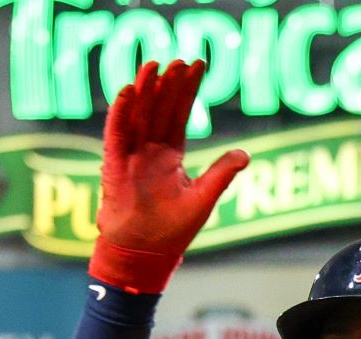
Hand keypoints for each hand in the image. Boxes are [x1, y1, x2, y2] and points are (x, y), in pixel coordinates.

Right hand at [89, 60, 248, 294]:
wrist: (143, 256)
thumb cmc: (170, 233)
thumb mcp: (203, 199)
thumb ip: (221, 174)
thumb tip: (245, 154)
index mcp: (169, 157)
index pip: (179, 115)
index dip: (188, 90)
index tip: (198, 65)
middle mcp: (149, 152)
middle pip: (159, 109)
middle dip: (169, 84)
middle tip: (180, 59)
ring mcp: (131, 158)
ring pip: (138, 116)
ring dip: (145, 90)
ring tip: (154, 64)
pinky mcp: (114, 167)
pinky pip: (116, 135)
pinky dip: (120, 114)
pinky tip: (128, 91)